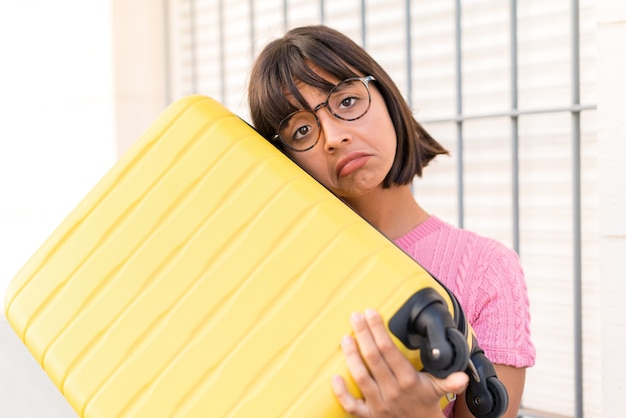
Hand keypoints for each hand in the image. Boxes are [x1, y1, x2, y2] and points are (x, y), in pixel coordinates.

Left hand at [331, 308, 467, 417]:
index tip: (371, 314)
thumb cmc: (426, 406)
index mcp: (409, 381)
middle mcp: (392, 391)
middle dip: (363, 334)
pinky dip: (341, 393)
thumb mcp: (439, 390)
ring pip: (360, 377)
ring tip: (346, 338)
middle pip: (373, 358)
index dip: (379, 330)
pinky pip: (351, 406)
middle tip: (355, 317)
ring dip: (351, 356)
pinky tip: (334, 378)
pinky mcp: (368, 416)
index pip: (389, 351)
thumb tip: (463, 377)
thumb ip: (450, 381)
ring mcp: (379, 404)